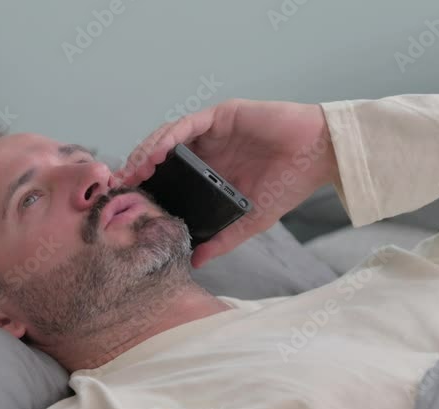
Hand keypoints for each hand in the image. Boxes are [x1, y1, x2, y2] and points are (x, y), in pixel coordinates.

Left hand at [112, 98, 338, 267]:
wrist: (318, 157)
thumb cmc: (289, 184)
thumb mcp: (250, 220)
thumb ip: (223, 239)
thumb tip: (198, 263)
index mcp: (211, 172)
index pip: (170, 176)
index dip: (148, 187)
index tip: (128, 204)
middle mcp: (208, 149)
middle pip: (162, 155)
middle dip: (138, 169)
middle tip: (120, 188)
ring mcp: (213, 131)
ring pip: (168, 137)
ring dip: (147, 153)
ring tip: (133, 172)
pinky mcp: (221, 115)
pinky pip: (187, 124)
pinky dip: (168, 138)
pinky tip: (156, 154)